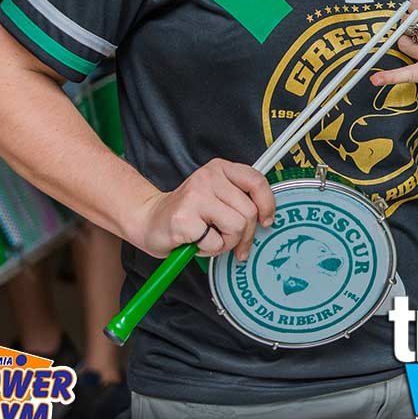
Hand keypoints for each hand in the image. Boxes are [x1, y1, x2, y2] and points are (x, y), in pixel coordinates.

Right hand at [131, 159, 276, 259]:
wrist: (150, 220)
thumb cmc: (188, 213)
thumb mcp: (217, 196)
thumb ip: (239, 200)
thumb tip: (267, 218)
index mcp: (220, 168)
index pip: (257, 181)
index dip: (268, 205)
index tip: (266, 221)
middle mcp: (208, 177)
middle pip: (249, 211)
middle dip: (244, 234)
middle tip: (230, 241)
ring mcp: (196, 196)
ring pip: (237, 227)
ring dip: (227, 243)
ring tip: (210, 238)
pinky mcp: (185, 218)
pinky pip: (216, 242)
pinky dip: (210, 250)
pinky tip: (196, 241)